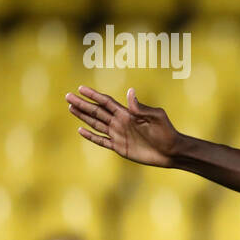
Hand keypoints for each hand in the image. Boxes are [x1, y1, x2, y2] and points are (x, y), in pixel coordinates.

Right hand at [65, 86, 181, 167]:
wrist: (171, 151)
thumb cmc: (166, 132)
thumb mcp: (156, 117)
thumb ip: (141, 107)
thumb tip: (130, 92)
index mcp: (127, 113)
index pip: (106, 102)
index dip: (93, 95)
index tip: (80, 88)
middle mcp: (120, 122)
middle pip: (97, 111)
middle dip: (82, 104)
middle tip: (68, 96)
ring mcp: (119, 134)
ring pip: (96, 124)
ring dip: (83, 116)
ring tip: (70, 108)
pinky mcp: (119, 147)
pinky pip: (101, 141)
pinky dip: (91, 136)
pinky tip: (80, 130)